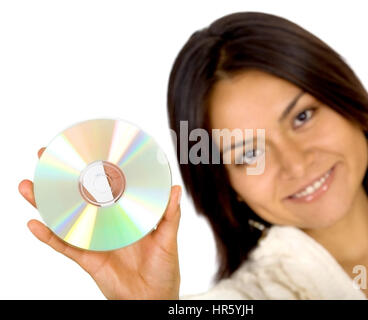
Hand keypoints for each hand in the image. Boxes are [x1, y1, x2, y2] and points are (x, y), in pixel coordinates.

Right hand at [18, 147, 181, 298]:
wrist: (153, 300)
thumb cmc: (164, 269)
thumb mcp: (169, 239)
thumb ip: (171, 216)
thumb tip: (176, 189)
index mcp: (126, 216)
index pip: (108, 188)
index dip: (94, 171)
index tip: (83, 152)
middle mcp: (107, 225)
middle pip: (80, 198)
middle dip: (63, 179)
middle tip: (45, 158)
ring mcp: (95, 241)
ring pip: (66, 219)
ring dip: (46, 204)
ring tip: (29, 186)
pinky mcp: (88, 259)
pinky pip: (66, 247)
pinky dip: (49, 237)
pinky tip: (34, 224)